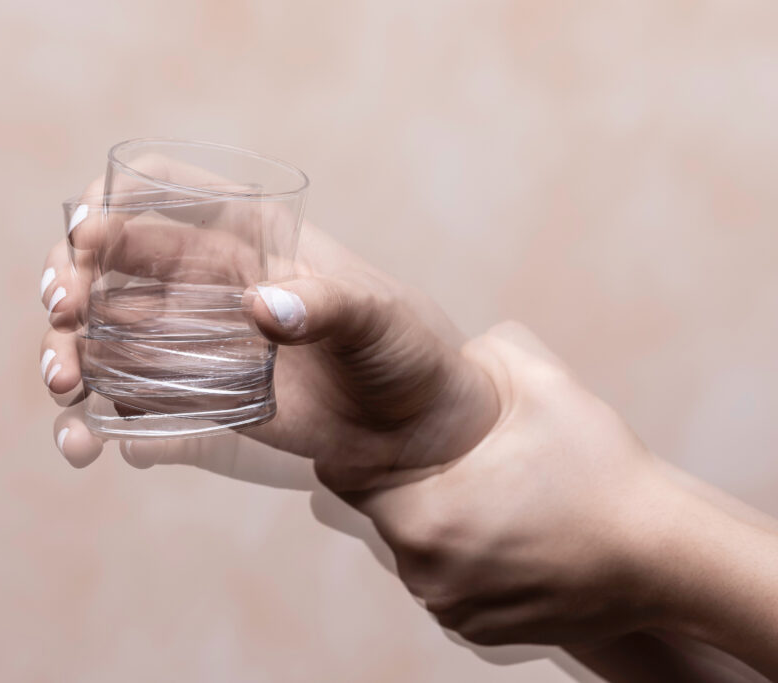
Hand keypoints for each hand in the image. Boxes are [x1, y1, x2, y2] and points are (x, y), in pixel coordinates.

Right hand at [39, 171, 499, 490]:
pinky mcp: (194, 395)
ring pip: (103, 331)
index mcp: (248, 235)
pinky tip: (86, 444)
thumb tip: (262, 306)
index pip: (163, 191)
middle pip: (110, 262)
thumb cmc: (406, 354)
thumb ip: (326, 306)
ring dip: (66, 351)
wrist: (414, 432)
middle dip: (69, 280)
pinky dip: (93, 419)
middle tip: (63, 313)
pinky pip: (126, 397)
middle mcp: (208, 279)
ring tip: (65, 386)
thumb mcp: (378, 321)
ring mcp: (194, 339)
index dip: (110, 200)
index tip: (85, 235)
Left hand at [357, 321, 685, 646]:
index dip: (365, 447)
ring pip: (417, 549)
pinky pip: (448, 580)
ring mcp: (453, 608)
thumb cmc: (603, 476)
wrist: (664, 557)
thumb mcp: (544, 387)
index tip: (392, 431)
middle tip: (455, 457)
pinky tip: (504, 530)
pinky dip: (464, 557)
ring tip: (487, 493)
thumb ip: (486, 351)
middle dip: (412, 482)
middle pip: (387, 512)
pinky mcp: (479, 628)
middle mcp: (427, 574)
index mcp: (425, 519)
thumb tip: (453, 349)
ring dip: (438, 521)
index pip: (351, 477)